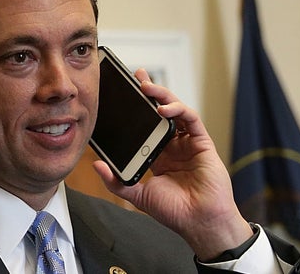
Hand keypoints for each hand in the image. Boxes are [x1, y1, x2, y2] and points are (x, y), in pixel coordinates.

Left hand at [92, 69, 251, 259]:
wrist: (199, 222)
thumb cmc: (174, 211)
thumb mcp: (138, 195)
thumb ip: (117, 181)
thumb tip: (96, 165)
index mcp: (158, 155)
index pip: (145, 125)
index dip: (136, 108)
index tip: (122, 94)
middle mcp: (173, 145)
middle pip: (160, 111)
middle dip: (149, 91)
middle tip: (136, 76)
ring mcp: (188, 142)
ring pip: (175, 110)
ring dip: (162, 95)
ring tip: (146, 87)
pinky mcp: (202, 142)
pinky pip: (191, 119)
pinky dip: (178, 109)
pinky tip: (164, 108)